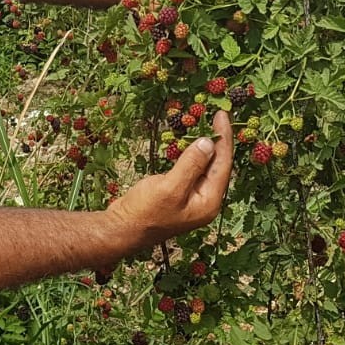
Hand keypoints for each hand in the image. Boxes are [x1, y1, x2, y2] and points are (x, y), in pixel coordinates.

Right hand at [105, 111, 233, 249]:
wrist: (121, 230)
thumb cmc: (145, 212)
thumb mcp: (170, 187)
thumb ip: (191, 164)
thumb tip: (208, 142)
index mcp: (209, 202)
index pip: (223, 164)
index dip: (223, 138)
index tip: (222, 115)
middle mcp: (205, 201)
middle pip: (217, 165)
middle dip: (218, 140)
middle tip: (217, 115)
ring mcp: (192, 198)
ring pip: (204, 166)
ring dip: (205, 145)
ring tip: (206, 123)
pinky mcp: (179, 194)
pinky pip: (191, 170)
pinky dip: (191, 154)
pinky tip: (189, 143)